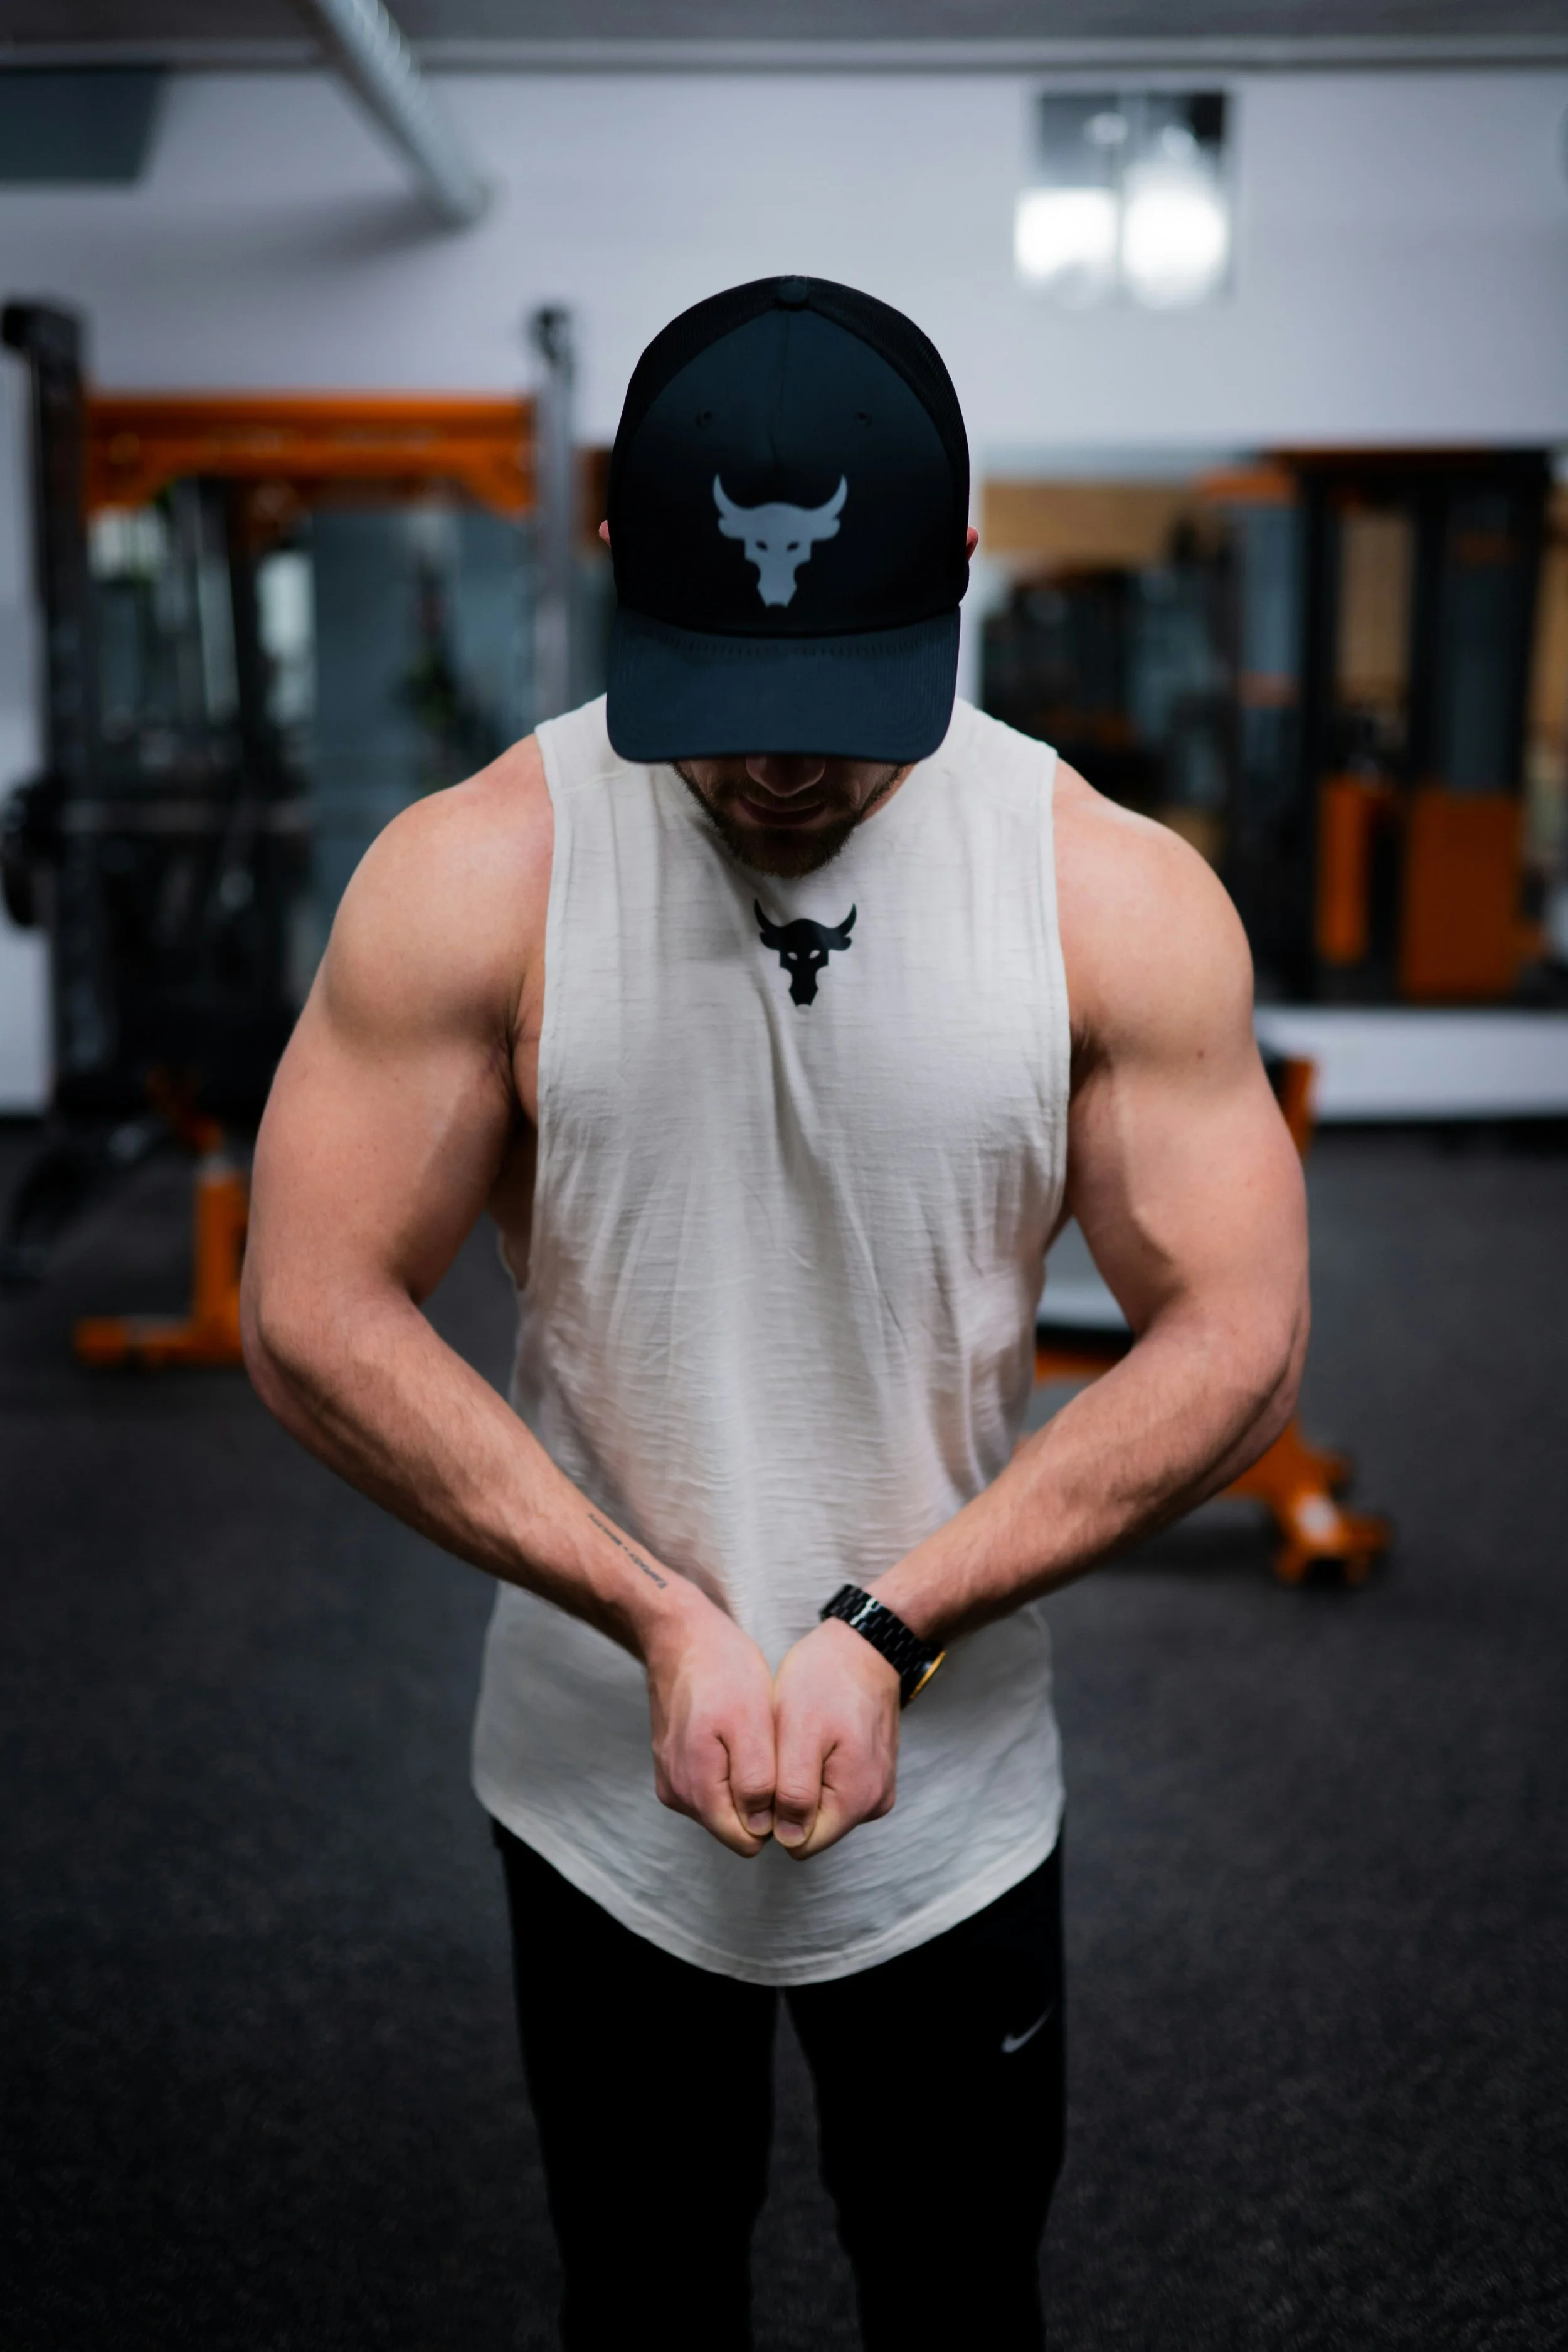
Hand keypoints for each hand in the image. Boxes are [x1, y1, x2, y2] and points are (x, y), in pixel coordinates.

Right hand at [641, 1587, 778, 1856]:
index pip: (747, 1841)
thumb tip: (762, 1830)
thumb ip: (756, 1782)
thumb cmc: (722, 1670)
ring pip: (726, 1806)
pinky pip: (713, 1785)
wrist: (680, 1635)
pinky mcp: (675, 1765)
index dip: (776, 1815)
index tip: (783, 1771)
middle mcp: (677, 1794)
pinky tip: (737, 1732)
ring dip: (747, 1780)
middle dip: (761, 1797)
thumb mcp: (751, 1722)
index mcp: (696, 1789)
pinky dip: (731, 1766)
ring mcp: (672, 1779)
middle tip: (769, 1746)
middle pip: (736, 1826)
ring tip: (753, 1735)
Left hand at [770, 1618, 900, 1859]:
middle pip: (811, 1828)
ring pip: (820, 1809)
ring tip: (799, 1738)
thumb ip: (793, 1791)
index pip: (799, 1843)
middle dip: (786, 1797)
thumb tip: (788, 1841)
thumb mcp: (798, 1731)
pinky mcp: (872, 1774)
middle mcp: (874, 1803)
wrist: (864, 1646)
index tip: (771, 1768)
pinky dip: (816, 1770)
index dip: (772, 1813)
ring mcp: (877, 1789)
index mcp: (856, 1798)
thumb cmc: (825, 1680)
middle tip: (783, 1747)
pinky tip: (813, 1737)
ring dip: (800, 1782)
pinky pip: (833, 1790)